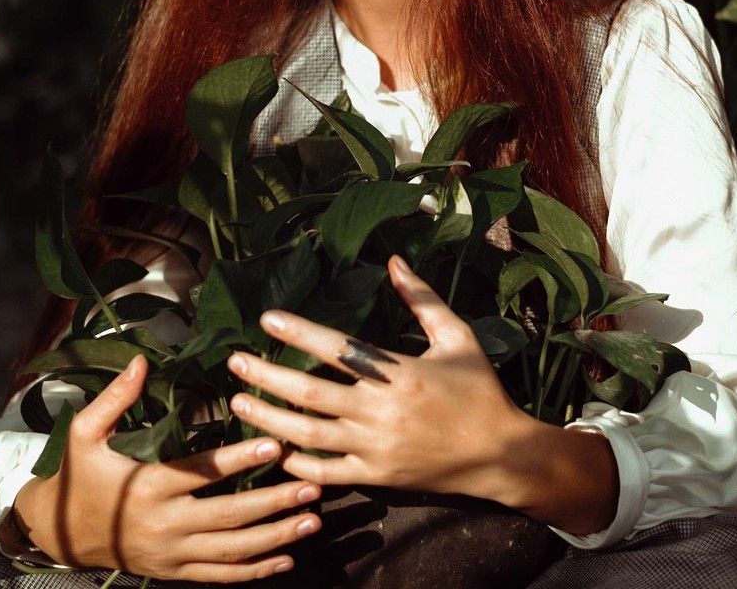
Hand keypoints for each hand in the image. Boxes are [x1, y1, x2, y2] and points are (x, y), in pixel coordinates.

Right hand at [13, 354, 321, 582]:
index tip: (275, 444)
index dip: (238, 459)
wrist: (59, 534)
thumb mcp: (84, 433)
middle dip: (274, 502)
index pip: (201, 473)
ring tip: (312, 519)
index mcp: (147, 487)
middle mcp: (164, 524)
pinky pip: (220, 577)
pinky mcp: (173, 573)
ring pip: (231, 551)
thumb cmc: (78, 476)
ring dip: (276, 537)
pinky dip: (255, 570)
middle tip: (312, 485)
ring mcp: (170, 555)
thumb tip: (141, 361)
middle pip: (228, 517)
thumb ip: (115, 398)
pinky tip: (286, 558)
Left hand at [228, 255, 534, 505]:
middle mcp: (381, 411)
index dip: (299, 332)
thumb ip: (422, 299)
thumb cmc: (480, 390)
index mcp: (400, 372)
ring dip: (269, 418)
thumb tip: (394, 259)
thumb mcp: (457, 337)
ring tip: (237, 402)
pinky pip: (327, 473)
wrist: (503, 456)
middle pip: (310, 393)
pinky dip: (297, 465)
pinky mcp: (377, 477)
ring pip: (308, 435)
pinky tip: (275, 450)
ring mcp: (376, 448)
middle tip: (234, 362)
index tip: (267, 320)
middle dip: (267, 376)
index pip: (337, 347)